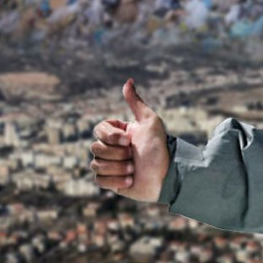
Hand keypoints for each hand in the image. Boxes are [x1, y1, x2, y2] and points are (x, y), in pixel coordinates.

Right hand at [90, 79, 169, 201]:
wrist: (166, 176)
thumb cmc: (159, 148)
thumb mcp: (150, 122)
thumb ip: (136, 103)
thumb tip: (129, 80)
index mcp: (118, 132)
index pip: (99, 129)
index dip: (111, 137)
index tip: (129, 140)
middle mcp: (112, 147)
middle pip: (96, 148)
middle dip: (118, 154)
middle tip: (135, 156)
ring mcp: (110, 165)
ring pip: (96, 165)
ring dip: (118, 168)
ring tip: (134, 169)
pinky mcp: (110, 182)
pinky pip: (99, 180)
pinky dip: (115, 181)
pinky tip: (130, 181)